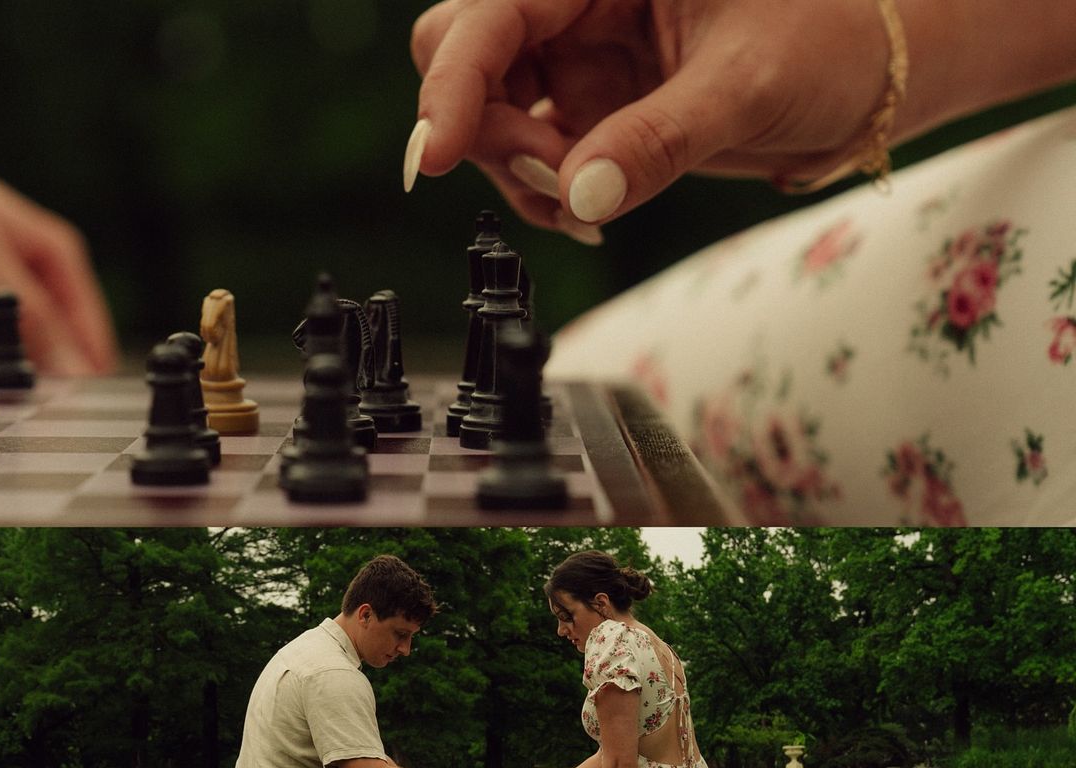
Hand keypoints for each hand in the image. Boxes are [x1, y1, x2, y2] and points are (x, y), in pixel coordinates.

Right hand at [409, 0, 890, 231]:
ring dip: (517, 172)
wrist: (869, 73)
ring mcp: (581, 55)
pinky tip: (591, 210)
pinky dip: (544, 192)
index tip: (436, 157)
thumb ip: (659, 140)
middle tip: (556, 181)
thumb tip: (578, 194)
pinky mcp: (593, 106)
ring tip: (587, 207)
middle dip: (488, 129)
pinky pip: (531, 153)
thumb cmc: (832, 35)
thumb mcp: (748, 84)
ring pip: (491, 111)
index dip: (454, 83)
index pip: (493, 12)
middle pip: (467, 54)